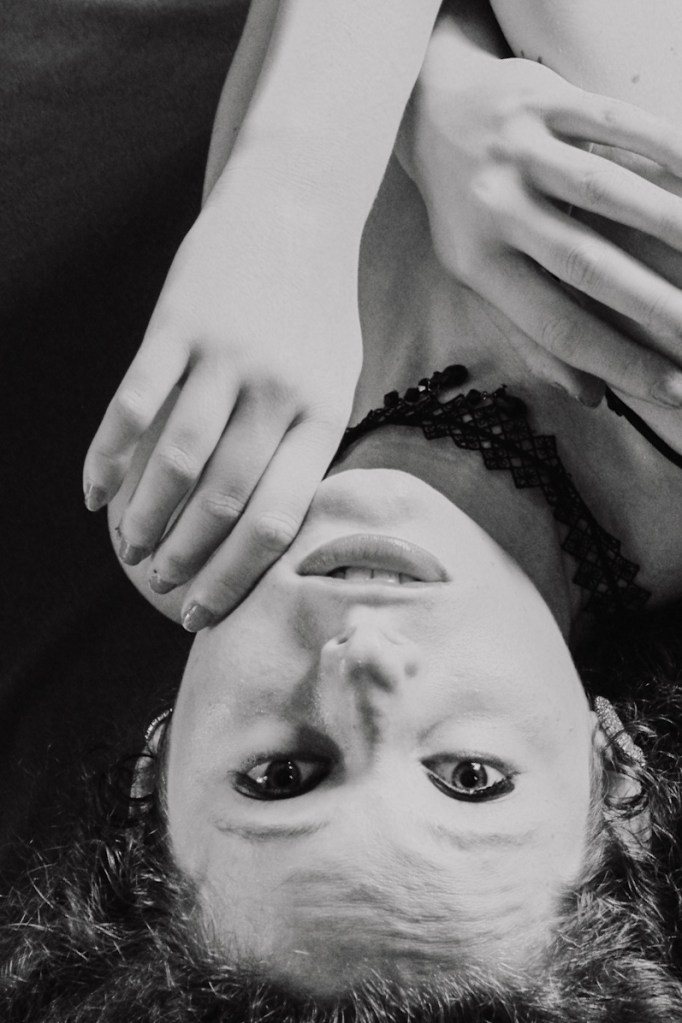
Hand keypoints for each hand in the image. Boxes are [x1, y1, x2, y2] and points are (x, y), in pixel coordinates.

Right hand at [83, 182, 361, 628]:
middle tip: (162, 584)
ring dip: (147, 516)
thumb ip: (306, 448)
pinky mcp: (178, 324)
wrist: (295, 210)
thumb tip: (266, 531)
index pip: (278, 518)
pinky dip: (107, 456)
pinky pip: (133, 403)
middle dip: (187, 556)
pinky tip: (94, 493)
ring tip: (131, 548)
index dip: (236, 576)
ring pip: (176, 459)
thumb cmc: (316, 311)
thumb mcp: (337, 380)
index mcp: (322, 413)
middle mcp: (277, 390)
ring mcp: (225, 355)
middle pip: (223, 498)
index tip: (205, 611)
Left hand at [408, 51, 681, 405]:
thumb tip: (589, 393)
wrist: (432, 111)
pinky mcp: (544, 98)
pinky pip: (617, 123)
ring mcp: (519, 150)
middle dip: (656, 306)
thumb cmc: (465, 211)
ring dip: (673, 225)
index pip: (555, 326)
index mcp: (477, 265)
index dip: (618, 360)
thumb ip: (529, 333)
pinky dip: (668, 148)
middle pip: (586, 265)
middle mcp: (494, 208)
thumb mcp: (480, 276)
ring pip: (606, 192)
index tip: (676, 386)